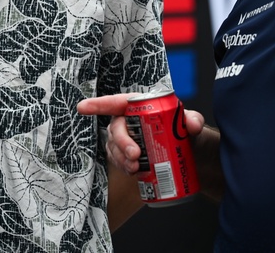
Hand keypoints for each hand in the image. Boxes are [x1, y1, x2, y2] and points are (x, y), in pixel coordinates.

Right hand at [77, 94, 206, 174]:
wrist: (189, 155)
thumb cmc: (185, 132)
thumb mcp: (191, 123)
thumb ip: (192, 120)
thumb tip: (191, 124)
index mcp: (138, 107)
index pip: (114, 102)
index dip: (97, 105)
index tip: (82, 107)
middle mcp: (128, 121)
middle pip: (115, 129)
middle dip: (121, 142)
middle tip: (135, 155)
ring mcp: (125, 139)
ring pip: (114, 147)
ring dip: (121, 158)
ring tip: (135, 168)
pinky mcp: (127, 155)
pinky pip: (118, 160)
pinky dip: (123, 166)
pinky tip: (133, 172)